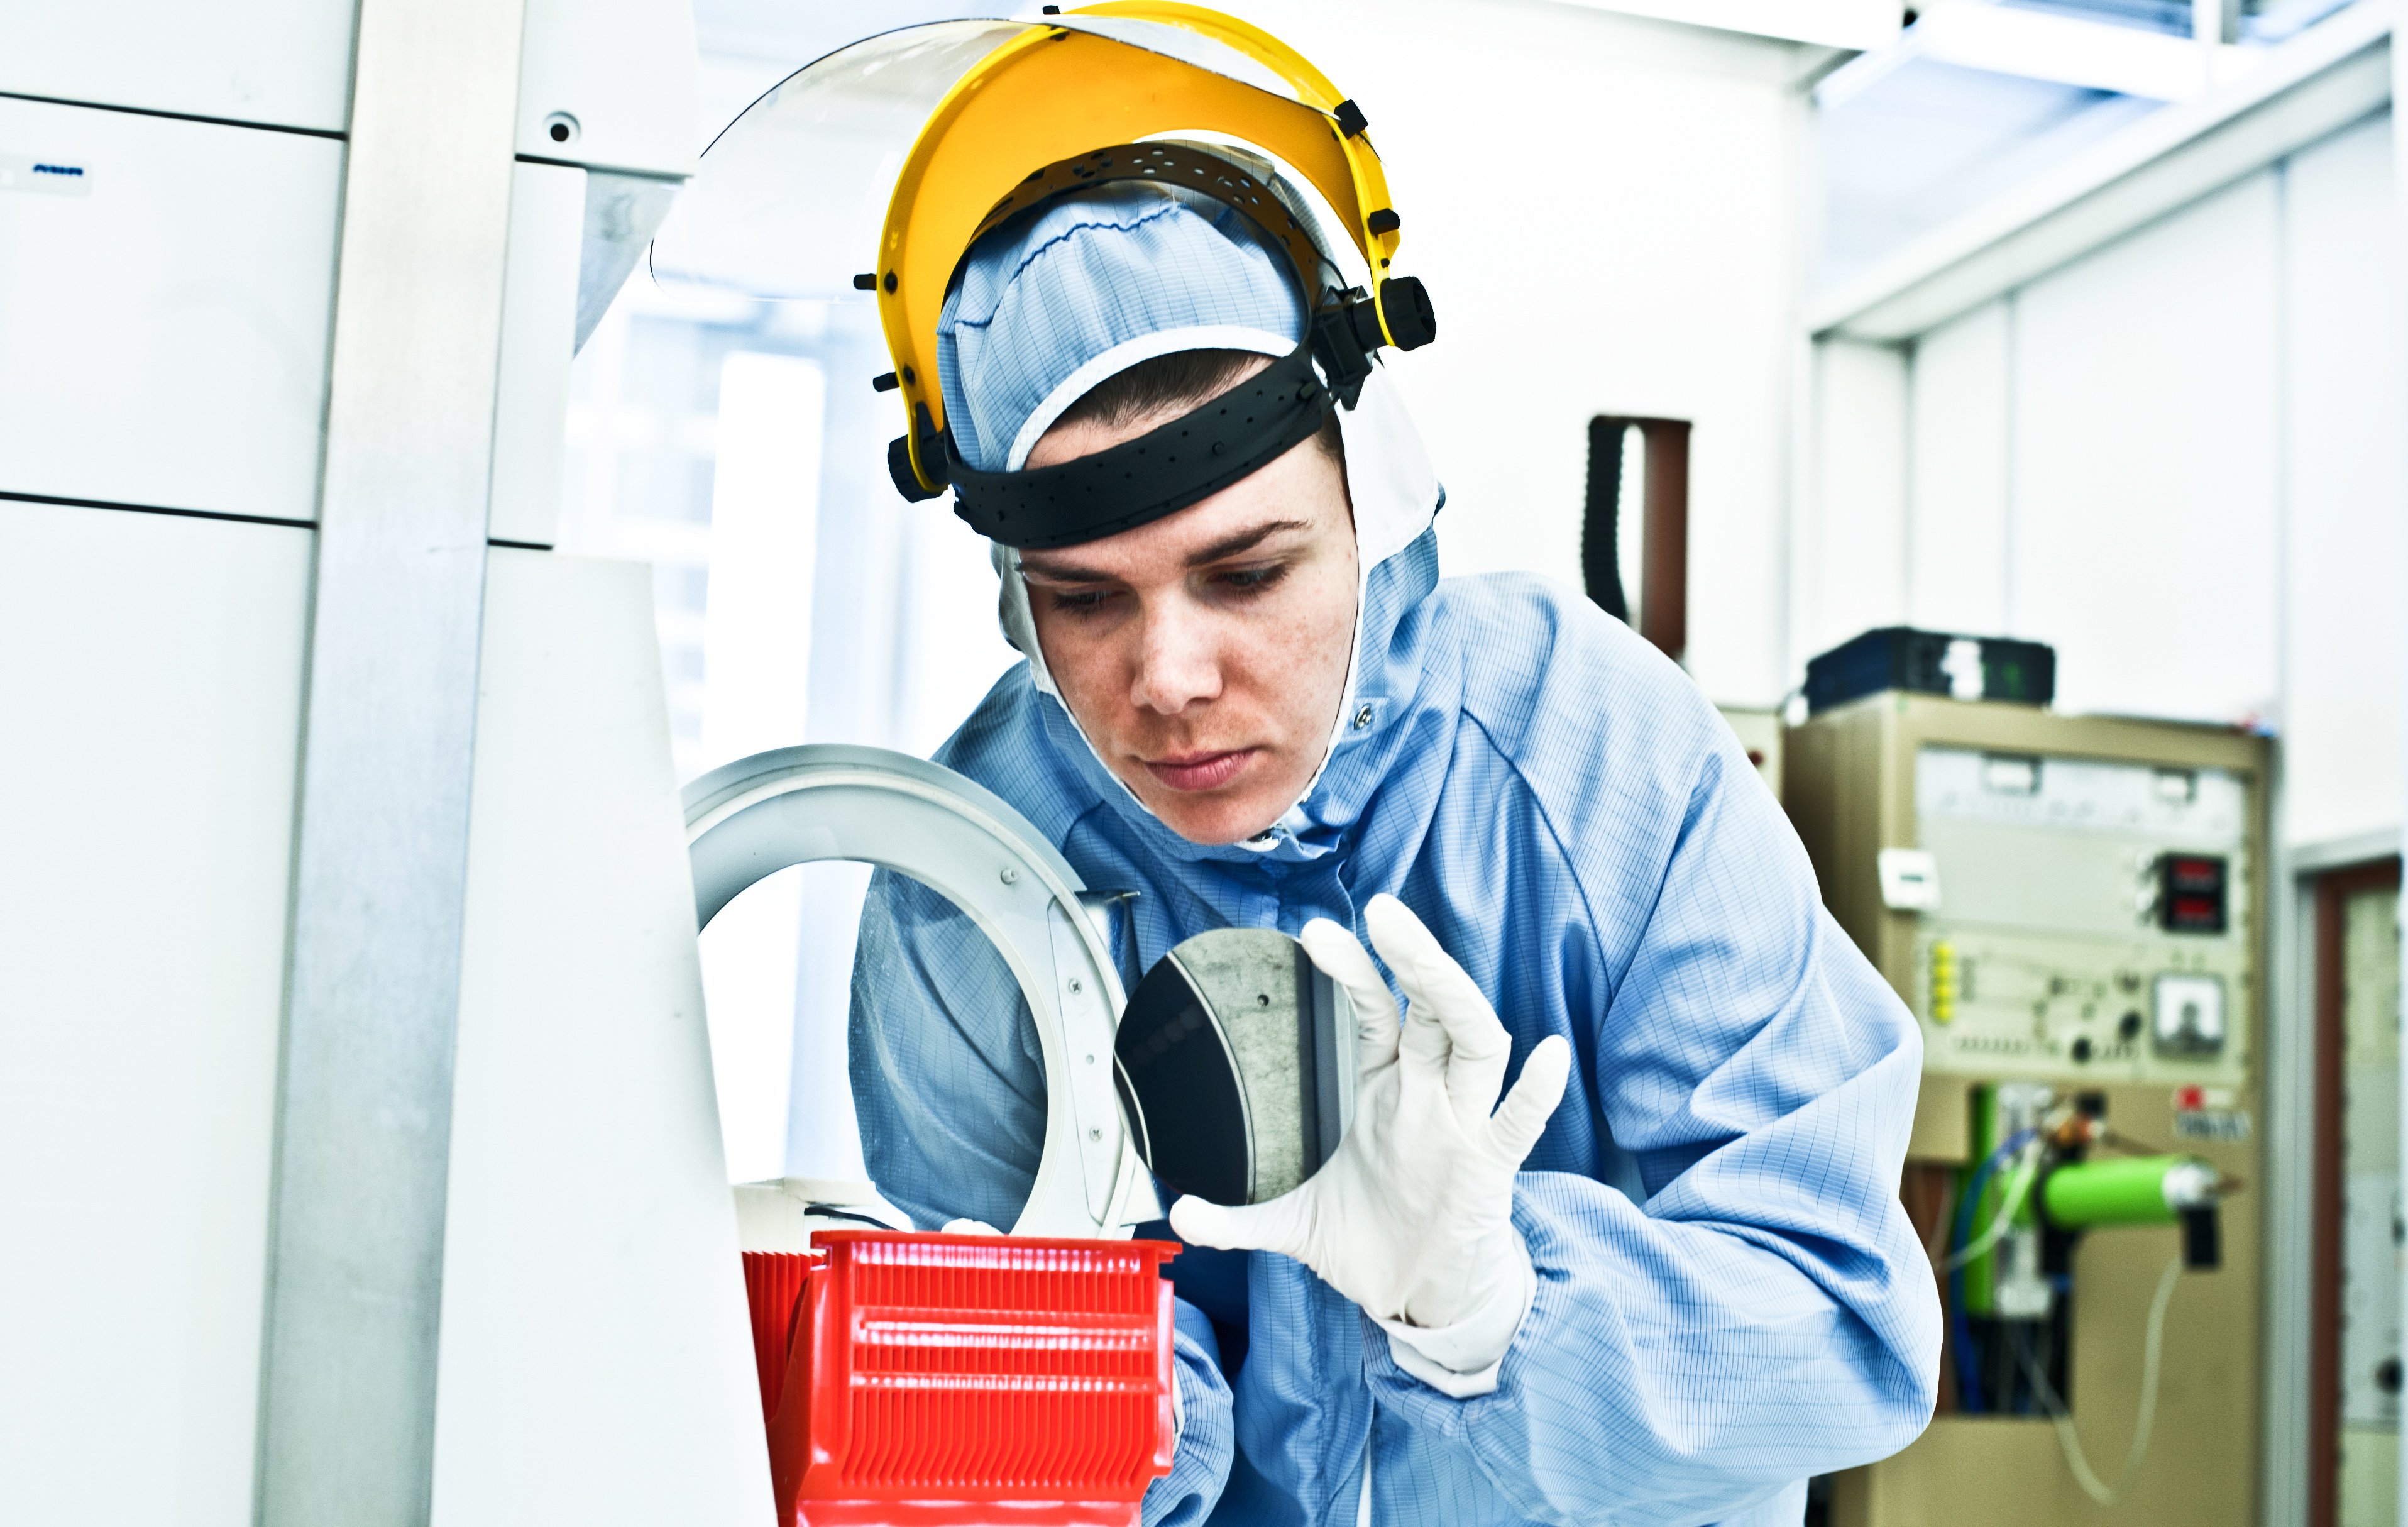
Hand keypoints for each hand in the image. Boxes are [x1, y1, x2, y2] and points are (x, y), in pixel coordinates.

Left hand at [1169, 895, 1569, 1365]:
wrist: (1417, 1298)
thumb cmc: (1368, 1242)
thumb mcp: (1293, 1223)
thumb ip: (1236, 1217)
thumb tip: (1177, 1214)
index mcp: (1382, 1089)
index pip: (1374, 1011)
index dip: (1352, 971)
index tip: (1315, 935)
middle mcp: (1426, 1094)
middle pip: (1430, 1008)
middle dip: (1411, 957)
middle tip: (1383, 912)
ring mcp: (1461, 1125)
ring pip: (1476, 1045)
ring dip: (1457, 999)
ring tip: (1432, 959)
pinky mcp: (1489, 1168)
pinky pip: (1519, 1123)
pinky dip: (1536, 1091)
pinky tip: (1547, 1056)